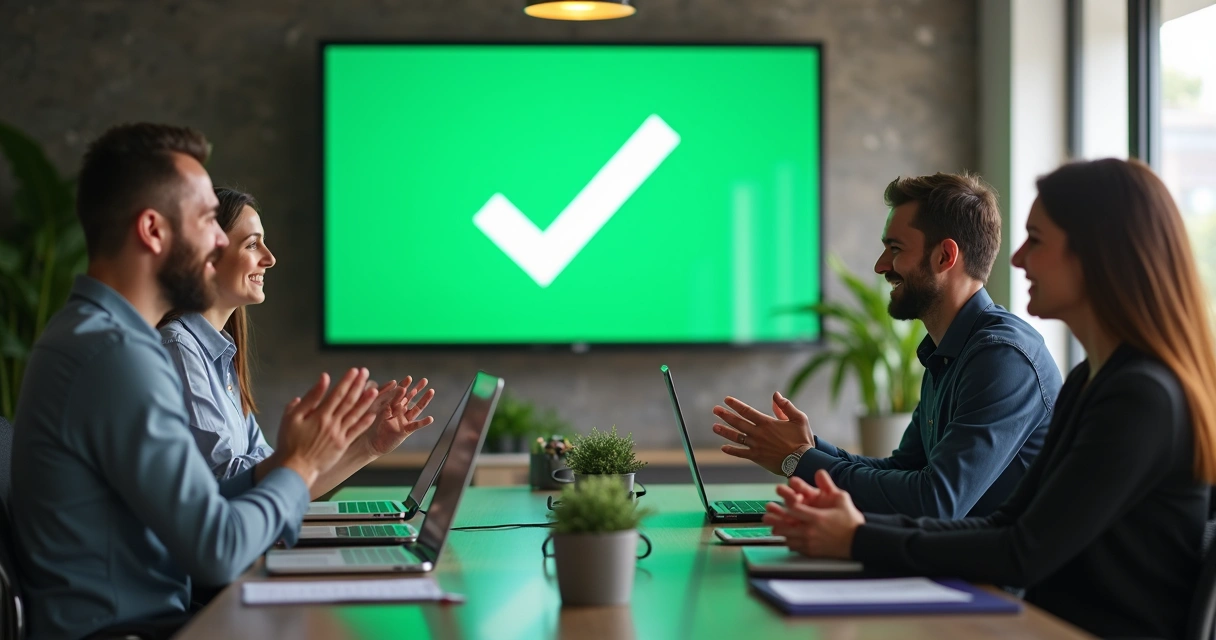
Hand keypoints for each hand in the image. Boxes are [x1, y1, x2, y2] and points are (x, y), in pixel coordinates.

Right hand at [276, 368, 379, 485]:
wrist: (295, 467)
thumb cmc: (289, 441)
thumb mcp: (292, 417)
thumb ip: (309, 398)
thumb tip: (322, 379)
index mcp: (319, 415)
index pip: (337, 394)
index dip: (347, 381)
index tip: (354, 371)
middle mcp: (331, 423)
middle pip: (348, 401)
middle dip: (358, 385)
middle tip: (366, 373)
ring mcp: (338, 434)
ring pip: (355, 414)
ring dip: (365, 402)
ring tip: (374, 390)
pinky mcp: (342, 445)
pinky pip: (355, 432)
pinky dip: (364, 423)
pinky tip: (372, 414)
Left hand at [360, 376, 436, 456]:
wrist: (372, 443)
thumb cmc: (372, 427)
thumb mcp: (376, 411)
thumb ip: (382, 401)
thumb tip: (387, 390)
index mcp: (392, 405)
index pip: (400, 393)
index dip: (405, 385)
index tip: (409, 378)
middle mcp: (400, 411)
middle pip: (410, 398)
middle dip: (417, 389)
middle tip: (425, 380)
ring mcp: (404, 420)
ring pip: (416, 409)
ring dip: (424, 400)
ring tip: (431, 391)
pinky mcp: (405, 431)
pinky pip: (415, 425)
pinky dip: (423, 422)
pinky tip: (430, 418)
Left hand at [712, 391, 813, 474]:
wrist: (803, 461)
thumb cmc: (802, 440)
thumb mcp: (799, 418)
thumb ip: (785, 406)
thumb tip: (776, 394)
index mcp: (767, 422)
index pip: (747, 411)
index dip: (735, 405)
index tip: (726, 400)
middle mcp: (759, 433)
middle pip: (738, 422)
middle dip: (725, 415)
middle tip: (715, 410)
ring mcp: (756, 446)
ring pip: (737, 437)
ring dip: (725, 432)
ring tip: (714, 427)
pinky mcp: (757, 457)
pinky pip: (741, 453)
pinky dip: (732, 451)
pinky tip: (723, 448)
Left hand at [762, 470, 864, 558]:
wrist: (859, 541)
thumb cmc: (851, 520)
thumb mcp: (841, 499)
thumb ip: (828, 485)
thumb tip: (819, 471)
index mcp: (816, 517)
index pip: (794, 510)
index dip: (785, 505)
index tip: (778, 500)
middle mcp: (811, 532)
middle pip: (786, 527)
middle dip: (774, 521)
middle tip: (766, 517)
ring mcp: (811, 544)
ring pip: (788, 539)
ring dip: (780, 533)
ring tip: (772, 528)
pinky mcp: (812, 552)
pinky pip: (795, 547)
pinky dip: (789, 543)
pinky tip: (786, 539)